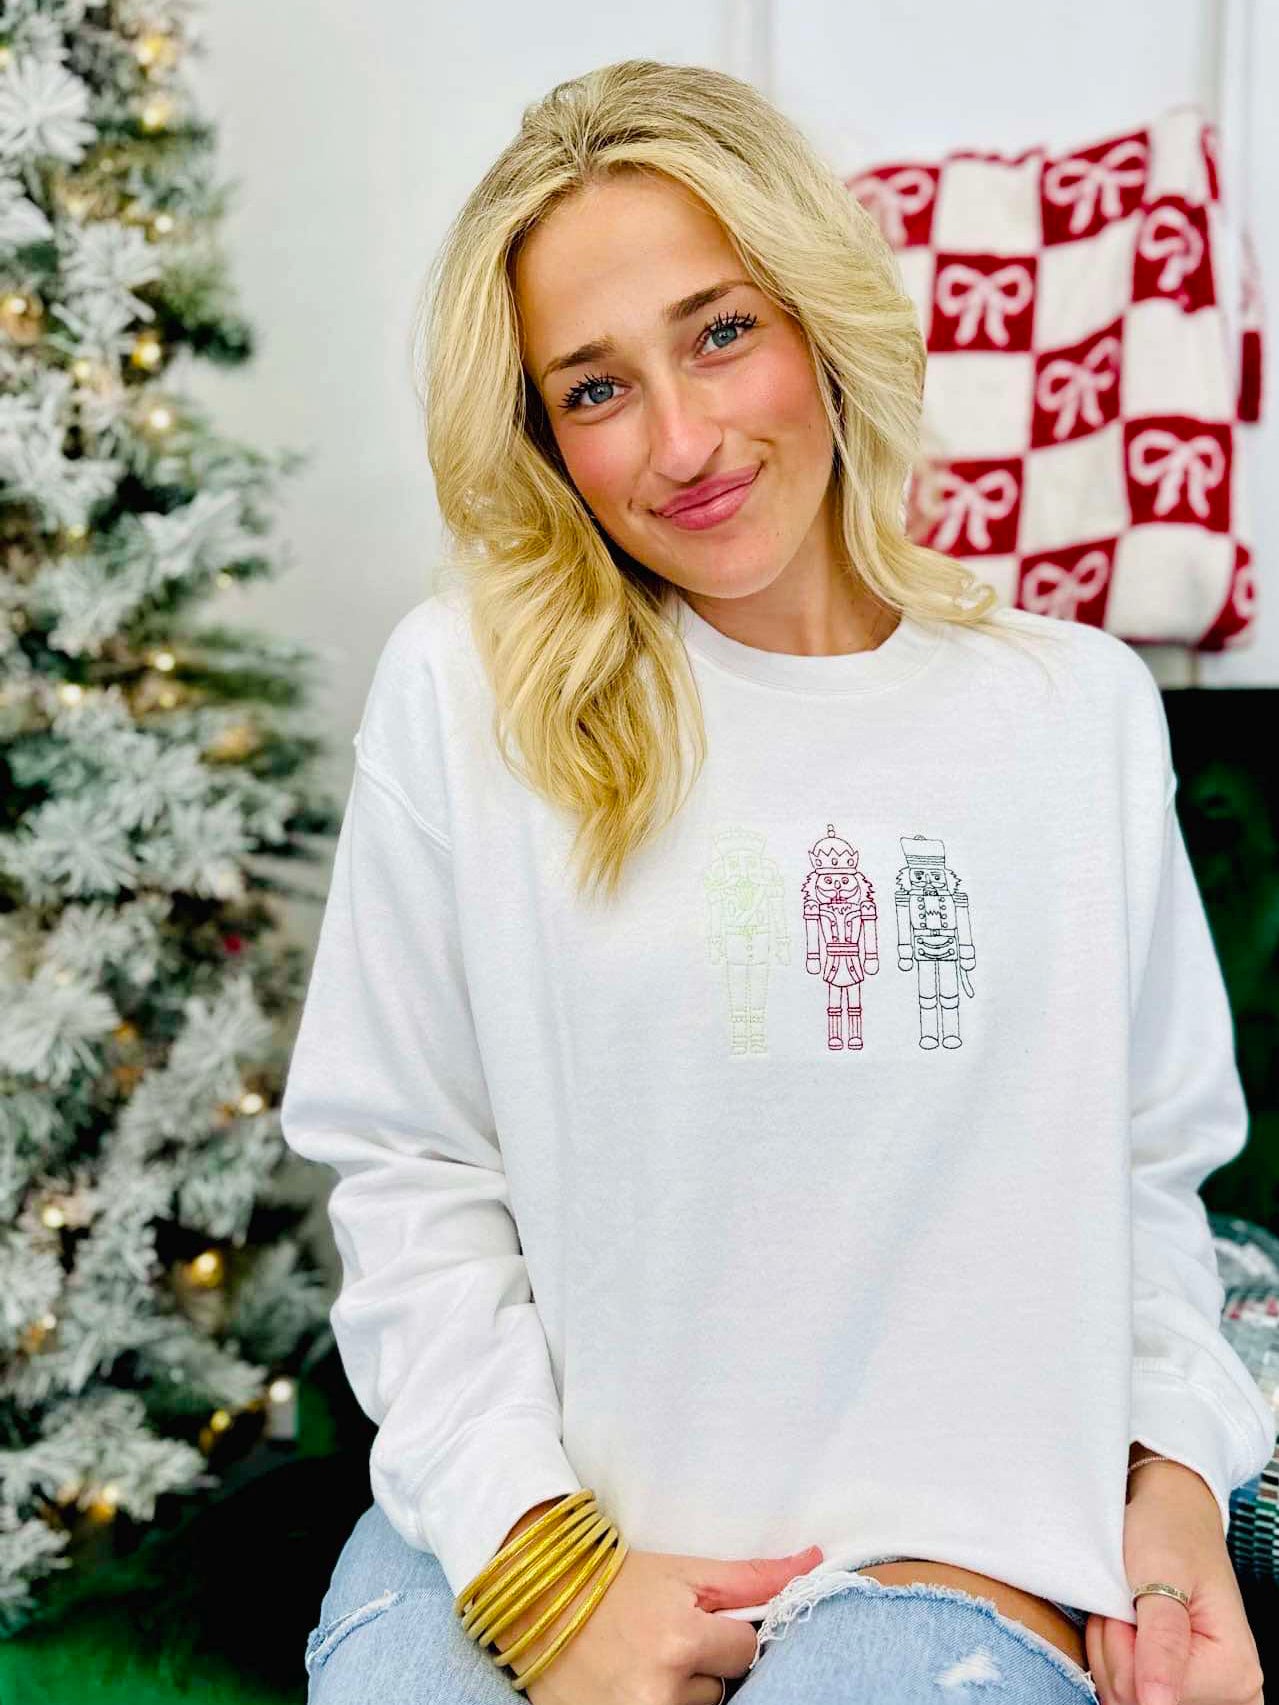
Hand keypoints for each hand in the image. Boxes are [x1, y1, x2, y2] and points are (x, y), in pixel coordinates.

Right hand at [481, 1502, 822, 1703]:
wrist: (538, 1604)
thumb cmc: (615, 1582)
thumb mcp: (685, 1571)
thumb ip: (753, 1576)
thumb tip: (816, 1560)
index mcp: (681, 1641)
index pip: (745, 1651)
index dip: (723, 1633)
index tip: (694, 1618)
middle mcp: (660, 1691)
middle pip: (717, 1687)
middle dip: (698, 1663)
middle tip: (659, 1636)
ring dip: (675, 1689)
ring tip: (639, 1657)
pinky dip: (655, 1703)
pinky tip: (631, 1682)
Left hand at [1085, 1462, 1264, 1704]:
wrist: (1172, 1512)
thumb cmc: (1169, 1533)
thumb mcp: (1160, 1578)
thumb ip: (1160, 1644)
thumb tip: (1159, 1704)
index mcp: (1234, 1671)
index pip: (1150, 1696)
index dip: (1121, 1648)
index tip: (1126, 1604)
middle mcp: (1231, 1691)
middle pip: (1136, 1701)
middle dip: (1113, 1649)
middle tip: (1123, 1603)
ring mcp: (1207, 1691)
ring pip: (1124, 1697)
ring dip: (1108, 1649)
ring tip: (1124, 1609)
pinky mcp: (1182, 1684)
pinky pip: (1126, 1690)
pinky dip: (1112, 1655)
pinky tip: (1124, 1625)